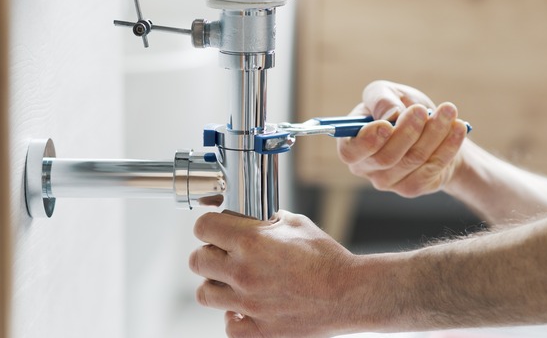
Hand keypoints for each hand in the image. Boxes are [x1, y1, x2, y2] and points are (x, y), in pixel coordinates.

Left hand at [190, 210, 356, 337]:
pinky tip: (244, 308)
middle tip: (222, 255)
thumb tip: (252, 219)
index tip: (214, 230)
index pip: (203, 227)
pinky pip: (228, 325)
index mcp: (251, 242)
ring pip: (205, 293)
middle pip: (197, 260)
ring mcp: (248, 304)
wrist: (350, 294)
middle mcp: (243, 272)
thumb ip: (268, 220)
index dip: (208, 226)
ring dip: (215, 284)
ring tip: (232, 282)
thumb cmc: (327, 259)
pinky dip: (233, 317)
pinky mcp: (259, 330)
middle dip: (208, 253)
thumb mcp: (296, 224)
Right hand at [336, 80, 468, 197]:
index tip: (387, 125)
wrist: (431, 128)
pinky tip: (458, 128)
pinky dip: (448, 146)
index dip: (367, 141)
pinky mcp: (411, 188)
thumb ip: (381, 98)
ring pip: (412, 160)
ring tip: (448, 110)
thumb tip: (390, 114)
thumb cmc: (402, 107)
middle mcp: (365, 167)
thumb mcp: (388, 92)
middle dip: (407, 132)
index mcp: (352, 143)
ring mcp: (387, 182)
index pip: (350, 152)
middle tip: (422, 110)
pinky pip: (431, 169)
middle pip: (386, 158)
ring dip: (433, 133)